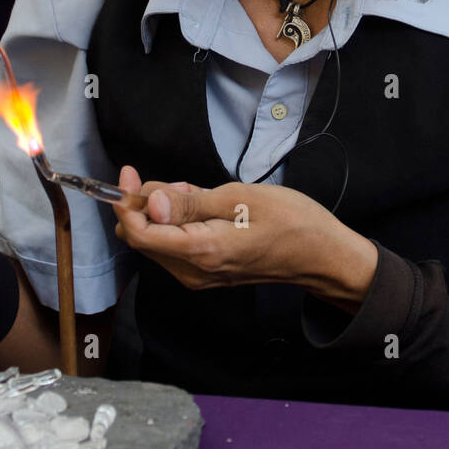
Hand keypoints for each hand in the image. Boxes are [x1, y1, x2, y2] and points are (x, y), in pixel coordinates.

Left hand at [112, 165, 377, 308]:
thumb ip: (190, 203)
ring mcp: (202, 276)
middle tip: (171, 180)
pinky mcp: (210, 273)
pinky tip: (200, 206)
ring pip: (159, 242)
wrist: (322, 256)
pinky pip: (177, 247)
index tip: (129, 173)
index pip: (139, 233)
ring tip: (193, 191)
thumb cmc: (291, 222)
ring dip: (162, 214)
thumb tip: (150, 202)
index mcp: (200, 251)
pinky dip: (176, 224)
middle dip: (145, 205)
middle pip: (143, 238)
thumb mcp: (240, 198)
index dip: (126, 202)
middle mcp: (194, 271)